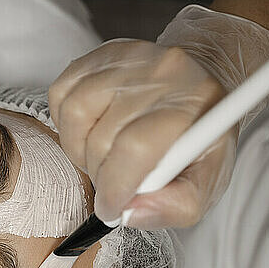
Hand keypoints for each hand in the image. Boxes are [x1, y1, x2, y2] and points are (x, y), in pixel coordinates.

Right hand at [49, 39, 238, 228]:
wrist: (197, 84)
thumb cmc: (199, 136)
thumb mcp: (207, 181)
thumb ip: (176, 206)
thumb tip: (130, 213)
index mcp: (191, 105)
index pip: (136, 148)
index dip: (115, 185)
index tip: (110, 206)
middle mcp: (159, 73)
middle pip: (102, 137)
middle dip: (99, 173)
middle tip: (112, 181)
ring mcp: (126, 58)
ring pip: (74, 113)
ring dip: (78, 148)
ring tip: (99, 155)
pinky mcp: (100, 54)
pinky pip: (61, 93)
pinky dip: (66, 122)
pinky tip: (89, 128)